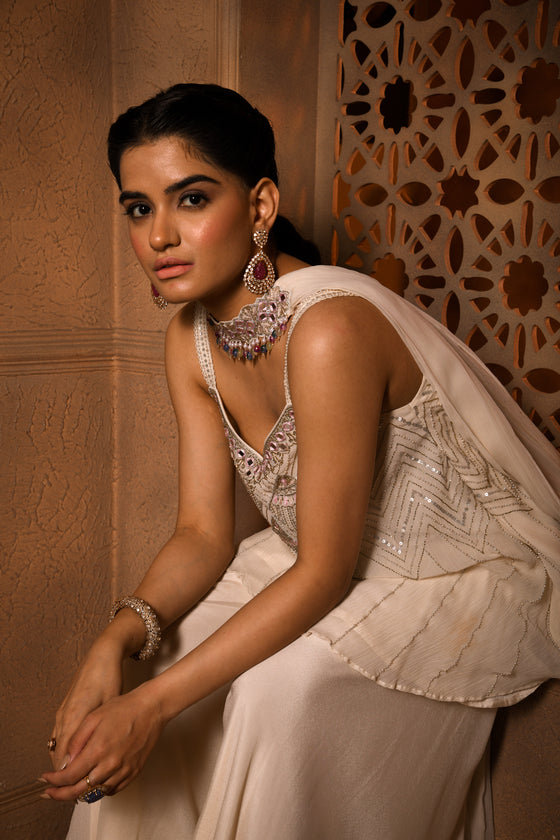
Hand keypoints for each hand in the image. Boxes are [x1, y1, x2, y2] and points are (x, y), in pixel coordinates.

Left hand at [41, 685, 163, 800]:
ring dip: (80, 792)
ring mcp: (123, 771)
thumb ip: (76, 741)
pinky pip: (112, 790)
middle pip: (79, 791)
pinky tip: (94, 782)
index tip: (46, 779)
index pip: (69, 777)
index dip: (54, 781)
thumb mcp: (93, 717)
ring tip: (70, 787)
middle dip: (61, 793)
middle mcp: (110, 765)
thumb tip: (64, 762)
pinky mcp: (134, 772)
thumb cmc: (124, 708)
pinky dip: (100, 790)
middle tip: (50, 792)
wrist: (152, 708)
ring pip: (95, 793)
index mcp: (98, 750)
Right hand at [47, 638, 123, 773]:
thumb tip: (87, 755)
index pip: (64, 755)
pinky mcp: (65, 708)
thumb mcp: (107, 706)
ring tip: (77, 772)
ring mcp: (63, 711)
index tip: (75, 785)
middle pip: (58, 752)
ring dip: (64, 759)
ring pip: (57, 744)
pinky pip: (60, 733)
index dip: (68, 773)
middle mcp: (64, 716)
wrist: (102, 656)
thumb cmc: (108, 678)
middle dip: (65, 771)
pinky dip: (65, 746)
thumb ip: (95, 732)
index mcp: (74, 717)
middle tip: (76, 784)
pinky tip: (76, 752)